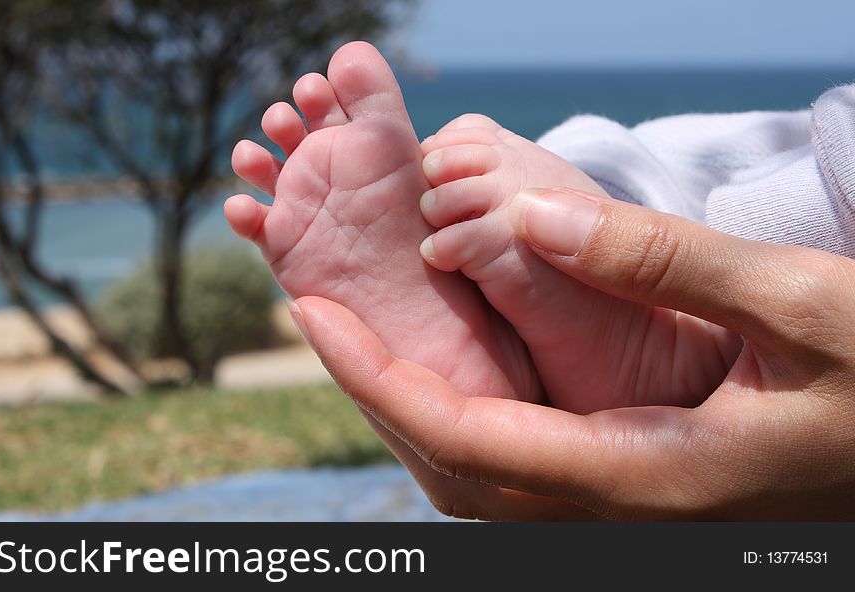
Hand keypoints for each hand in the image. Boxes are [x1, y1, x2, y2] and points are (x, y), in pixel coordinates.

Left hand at [291, 187, 854, 519]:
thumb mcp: (799, 308)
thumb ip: (666, 263)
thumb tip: (533, 221)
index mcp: (646, 476)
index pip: (466, 436)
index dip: (376, 377)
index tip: (312, 315)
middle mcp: (619, 507)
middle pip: (452, 468)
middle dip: (373, 394)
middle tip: (321, 316)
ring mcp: (624, 507)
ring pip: (478, 477)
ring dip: (410, 410)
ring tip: (364, 339)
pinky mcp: (635, 486)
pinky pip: (517, 466)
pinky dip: (461, 419)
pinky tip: (448, 371)